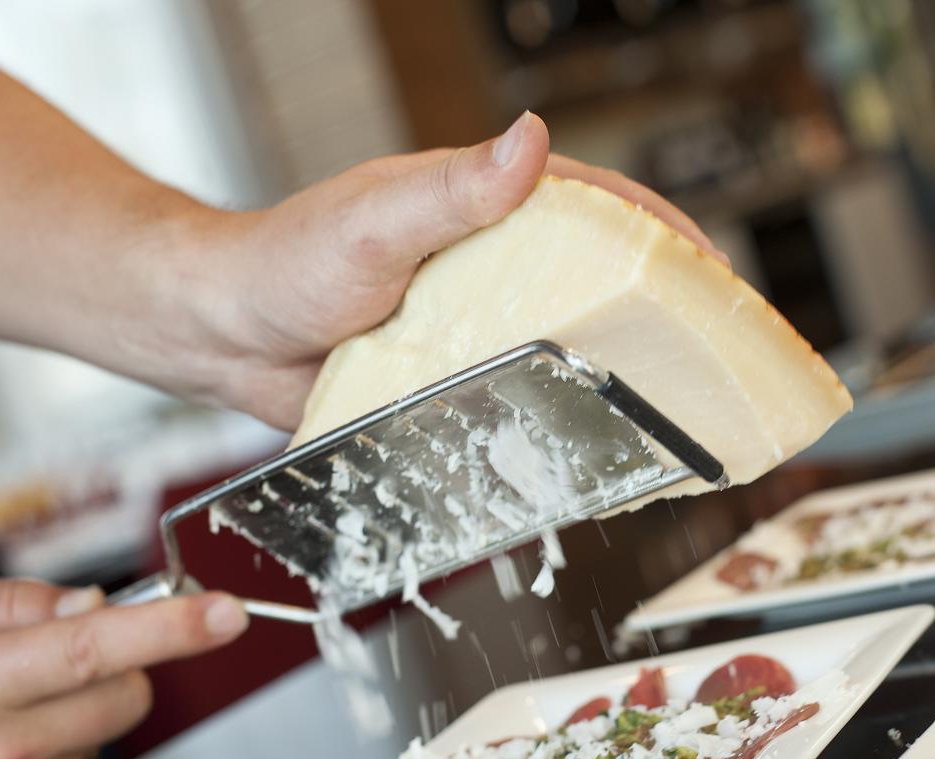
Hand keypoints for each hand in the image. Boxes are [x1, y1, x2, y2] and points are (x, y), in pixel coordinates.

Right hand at [0, 578, 247, 758]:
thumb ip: (14, 602)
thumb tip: (93, 604)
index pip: (96, 647)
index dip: (173, 627)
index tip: (224, 612)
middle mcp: (0, 747)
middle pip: (126, 693)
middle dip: (121, 662)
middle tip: (64, 653)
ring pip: (108, 728)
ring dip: (82, 705)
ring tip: (7, 702)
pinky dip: (60, 745)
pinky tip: (1, 742)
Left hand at [180, 111, 725, 428]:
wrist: (225, 337)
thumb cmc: (287, 261)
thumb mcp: (375, 219)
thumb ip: (452, 189)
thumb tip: (530, 140)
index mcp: (483, 206)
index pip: (594, 204)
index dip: (658, 233)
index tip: (709, 270)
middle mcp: (487, 262)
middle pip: (592, 276)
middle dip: (654, 307)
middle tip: (706, 352)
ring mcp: (472, 321)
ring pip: (561, 340)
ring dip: (611, 367)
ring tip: (667, 410)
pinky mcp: (451, 376)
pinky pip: (515, 392)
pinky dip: (553, 413)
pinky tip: (582, 444)